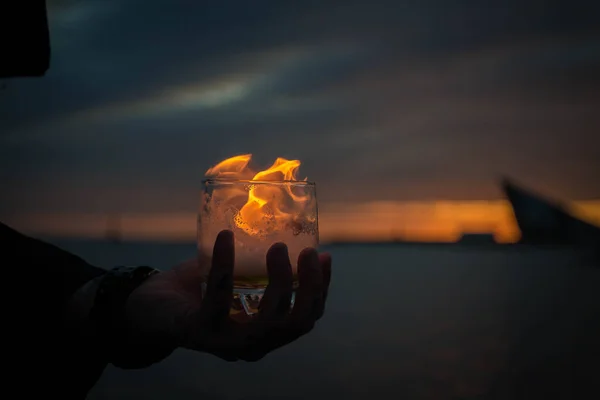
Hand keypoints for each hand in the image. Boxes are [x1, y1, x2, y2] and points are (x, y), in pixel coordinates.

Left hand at [125, 230, 331, 364]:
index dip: (321, 289)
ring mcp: (226, 343)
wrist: (145, 308)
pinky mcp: (199, 333)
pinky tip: (225, 236)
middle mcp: (251, 345)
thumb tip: (283, 224)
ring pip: (269, 322)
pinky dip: (226, 265)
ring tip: (277, 246)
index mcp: (264, 331)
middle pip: (296, 324)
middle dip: (311, 288)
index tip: (324, 256)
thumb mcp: (233, 276)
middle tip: (306, 251)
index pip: (305, 317)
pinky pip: (219, 299)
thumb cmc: (194, 290)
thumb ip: (256, 261)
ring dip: (281, 282)